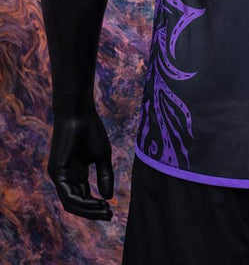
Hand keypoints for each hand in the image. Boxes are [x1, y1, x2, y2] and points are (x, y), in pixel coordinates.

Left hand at [47, 104, 113, 220]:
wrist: (79, 114)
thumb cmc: (91, 130)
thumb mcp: (102, 156)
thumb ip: (105, 176)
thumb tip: (108, 198)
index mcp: (76, 173)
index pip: (84, 196)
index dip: (97, 206)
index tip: (111, 211)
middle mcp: (66, 177)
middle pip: (77, 203)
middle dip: (93, 212)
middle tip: (109, 216)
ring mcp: (59, 176)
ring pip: (71, 203)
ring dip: (88, 210)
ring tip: (104, 211)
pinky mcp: (55, 172)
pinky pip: (67, 194)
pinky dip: (81, 201)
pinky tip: (94, 202)